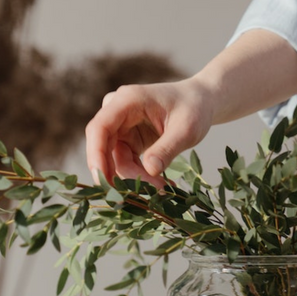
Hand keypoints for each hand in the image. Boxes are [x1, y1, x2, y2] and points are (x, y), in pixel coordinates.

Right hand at [85, 79, 214, 188]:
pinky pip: (124, 162)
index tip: (102, 179)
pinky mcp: (127, 139)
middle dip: (118, 174)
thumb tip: (151, 170)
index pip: (100, 127)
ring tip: (163, 189)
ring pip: (115, 160)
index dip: (96, 154)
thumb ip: (167, 149)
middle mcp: (117, 111)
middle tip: (142, 195)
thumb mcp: (186, 129)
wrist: (200, 102)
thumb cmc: (194, 108)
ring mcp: (120, 126)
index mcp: (127, 100)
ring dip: (134, 179)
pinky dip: (139, 177)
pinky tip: (160, 184)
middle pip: (102, 146)